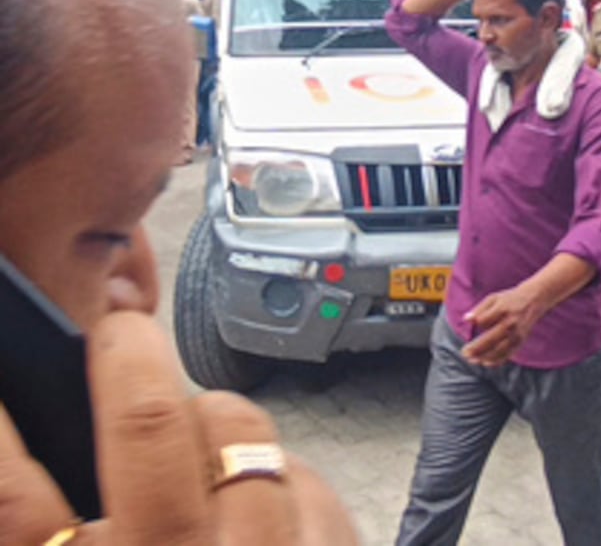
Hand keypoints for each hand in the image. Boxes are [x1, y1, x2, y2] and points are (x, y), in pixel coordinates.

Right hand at [0, 312, 358, 545]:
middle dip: (128, 359)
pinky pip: (308, 484)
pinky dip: (283, 475)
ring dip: (216, 416)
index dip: (2, 434)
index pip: (18, 504)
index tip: (10, 389)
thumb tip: (49, 514)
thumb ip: (52, 541)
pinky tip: (265, 497)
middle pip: (149, 428)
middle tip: (120, 337)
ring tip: (197, 423)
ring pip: (241, 438)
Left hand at [461, 286, 543, 367]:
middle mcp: (510, 323)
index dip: (476, 324)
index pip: (484, 320)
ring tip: (472, 360)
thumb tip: (466, 319)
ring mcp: (516, 333)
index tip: (470, 326)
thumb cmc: (509, 299)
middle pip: (491, 339)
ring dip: (484, 357)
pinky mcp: (521, 341)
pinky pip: (507, 354)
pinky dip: (496, 360)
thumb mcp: (493, 298)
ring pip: (499, 350)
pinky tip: (485, 362)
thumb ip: (479, 309)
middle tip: (464, 353)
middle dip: (476, 348)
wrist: (533, 301)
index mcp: (502, 309)